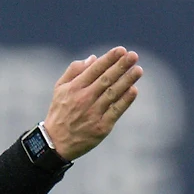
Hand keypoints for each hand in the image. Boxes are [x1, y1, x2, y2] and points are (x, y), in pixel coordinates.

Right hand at [43, 46, 142, 160]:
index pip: (95, 70)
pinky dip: (125, 101)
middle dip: (121, 66)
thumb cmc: (59, 112)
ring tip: (138, 70)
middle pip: (106, 79)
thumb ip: (74, 71)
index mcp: (74, 88)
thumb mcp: (59, 89)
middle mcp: (84, 99)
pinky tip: (133, 90)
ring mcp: (93, 113)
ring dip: (127, 81)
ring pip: (113, 93)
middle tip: (133, 56)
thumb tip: (93, 58)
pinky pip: (116, 111)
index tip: (121, 50)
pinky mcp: (101, 127)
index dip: (109, 59)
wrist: (55, 143)